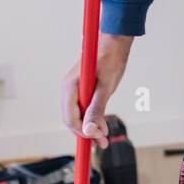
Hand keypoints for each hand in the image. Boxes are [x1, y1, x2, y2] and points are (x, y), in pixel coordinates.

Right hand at [60, 33, 132, 149]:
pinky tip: (101, 125)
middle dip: (86, 133)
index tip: (96, 141)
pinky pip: (82, 107)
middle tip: (102, 144)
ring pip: (77, 114)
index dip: (82, 132)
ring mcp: (74, 88)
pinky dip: (90, 117)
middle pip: (71, 118)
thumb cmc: (111, 58)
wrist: (115, 40)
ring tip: (104, 139)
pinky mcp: (82, 87)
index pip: (70, 118)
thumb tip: (90, 131)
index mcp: (70, 86)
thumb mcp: (107, 85)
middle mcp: (68, 88)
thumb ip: (97, 108)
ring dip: (89, 127)